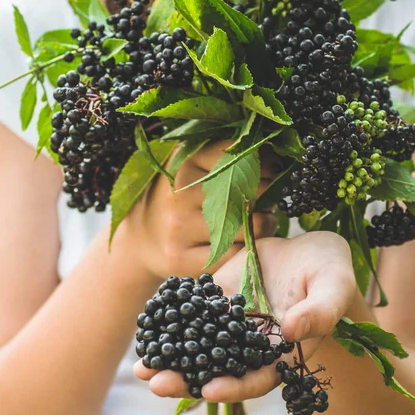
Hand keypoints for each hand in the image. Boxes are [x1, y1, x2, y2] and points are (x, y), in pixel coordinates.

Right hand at [115, 141, 278, 280]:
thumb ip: (224, 154)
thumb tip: (274, 154)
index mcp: (183, 162)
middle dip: (269, 194)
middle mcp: (178, 194)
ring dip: (267, 224)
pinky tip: (244, 243)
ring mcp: (179, 229)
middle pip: (252, 191)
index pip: (239, 154)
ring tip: (258, 221)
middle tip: (265, 198)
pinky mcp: (182, 260)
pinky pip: (238, 255)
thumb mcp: (191, 166)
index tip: (272, 168)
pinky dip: (250, 250)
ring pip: (253, 227)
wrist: (140, 241)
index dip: (264, 162)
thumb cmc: (178, 199)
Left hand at [134, 231, 356, 401]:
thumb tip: (293, 331)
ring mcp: (232, 320)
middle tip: (156, 383)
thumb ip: (319, 311)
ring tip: (141, 365)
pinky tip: (149, 323)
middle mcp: (250, 342)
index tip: (210, 390)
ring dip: (171, 355)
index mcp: (281, 352)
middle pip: (218, 368)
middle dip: (188, 379)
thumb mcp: (334, 287)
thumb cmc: (331, 272)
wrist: (311, 249)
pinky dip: (171, 318)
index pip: (256, 378)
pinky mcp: (219, 295)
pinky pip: (193, 310)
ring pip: (199, 344)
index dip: (235, 386)